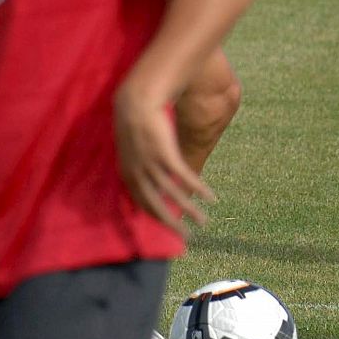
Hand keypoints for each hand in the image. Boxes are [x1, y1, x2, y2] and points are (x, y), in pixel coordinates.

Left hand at [113, 85, 214, 235]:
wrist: (137, 101)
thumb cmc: (135, 121)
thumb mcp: (131, 146)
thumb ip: (137, 163)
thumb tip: (144, 173)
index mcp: (128, 174)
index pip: (142, 204)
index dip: (155, 217)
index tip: (167, 225)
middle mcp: (138, 175)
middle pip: (156, 207)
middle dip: (171, 224)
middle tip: (185, 237)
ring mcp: (152, 166)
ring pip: (173, 196)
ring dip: (191, 211)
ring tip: (203, 222)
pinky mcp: (166, 155)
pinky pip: (185, 177)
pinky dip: (199, 189)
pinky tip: (210, 197)